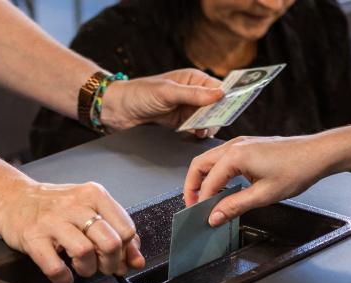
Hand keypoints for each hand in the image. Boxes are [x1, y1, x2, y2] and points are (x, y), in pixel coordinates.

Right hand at [0, 181, 144, 282]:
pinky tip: (64, 275)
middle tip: (103, 266)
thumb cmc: (54, 207)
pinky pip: (55, 267)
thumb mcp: (90, 210)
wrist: (13, 199)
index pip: (126, 229)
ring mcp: (53, 221)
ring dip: (87, 270)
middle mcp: (75, 205)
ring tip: (81, 267)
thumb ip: (117, 232)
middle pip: (110, 242)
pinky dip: (63, 278)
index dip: (127, 251)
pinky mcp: (33, 238)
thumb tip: (136, 259)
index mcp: (94, 195)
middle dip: (111, 263)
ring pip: (85, 253)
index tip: (120, 258)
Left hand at [100, 68, 223, 134]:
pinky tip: (195, 135)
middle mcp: (193, 94)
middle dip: (217, 115)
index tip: (232, 108)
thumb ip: (194, 95)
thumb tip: (220, 94)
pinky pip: (196, 129)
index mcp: (193, 79)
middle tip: (211, 124)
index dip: (228, 98)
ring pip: (208, 120)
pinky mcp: (180, 124)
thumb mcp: (168, 92)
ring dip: (207, 126)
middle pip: (217, 106)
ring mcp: (187, 110)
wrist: (117, 110)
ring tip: (200, 131)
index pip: (219, 88)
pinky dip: (198, 133)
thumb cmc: (139, 93)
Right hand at [183, 135, 331, 226]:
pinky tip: (223, 187)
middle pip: (200, 165)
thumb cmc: (297, 170)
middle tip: (193, 207)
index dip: (202, 202)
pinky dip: (216, 173)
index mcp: (235, 155)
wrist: (318, 154)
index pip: (207, 182)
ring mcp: (241, 143)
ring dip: (203, 179)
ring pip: (210, 160)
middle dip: (193, 186)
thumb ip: (235, 206)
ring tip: (205, 199)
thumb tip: (215, 216)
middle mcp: (234, 145)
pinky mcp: (249, 146)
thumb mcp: (264, 195)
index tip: (203, 217)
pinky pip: (223, 158)